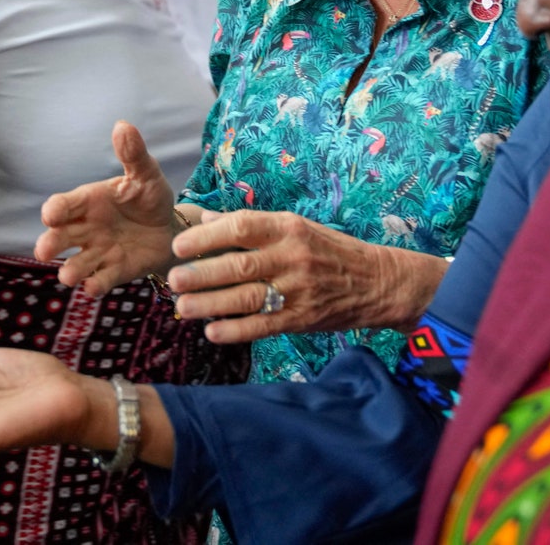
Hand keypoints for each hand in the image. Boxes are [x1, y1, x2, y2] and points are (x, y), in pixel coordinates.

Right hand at [34, 122, 177, 294]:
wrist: (171, 227)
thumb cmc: (149, 197)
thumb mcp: (146, 175)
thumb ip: (133, 155)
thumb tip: (123, 125)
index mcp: (88, 201)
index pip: (64, 205)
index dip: (55, 209)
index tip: (51, 214)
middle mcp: (86, 228)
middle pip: (60, 236)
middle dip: (51, 243)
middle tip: (44, 250)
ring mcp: (97, 252)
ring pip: (76, 263)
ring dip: (71, 270)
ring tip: (68, 276)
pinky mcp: (113, 271)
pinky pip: (100, 280)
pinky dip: (95, 285)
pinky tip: (93, 288)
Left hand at [166, 209, 446, 343]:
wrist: (376, 281)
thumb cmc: (328, 250)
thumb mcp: (295, 227)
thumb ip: (249, 225)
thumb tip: (203, 219)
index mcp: (289, 227)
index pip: (241, 227)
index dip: (206, 236)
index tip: (179, 246)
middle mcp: (293, 256)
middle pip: (238, 265)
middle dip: (201, 274)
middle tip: (173, 280)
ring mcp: (298, 289)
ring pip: (247, 298)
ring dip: (211, 304)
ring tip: (183, 307)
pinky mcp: (302, 318)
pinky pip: (263, 326)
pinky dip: (236, 330)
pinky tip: (212, 331)